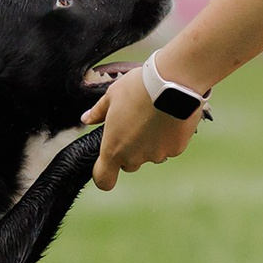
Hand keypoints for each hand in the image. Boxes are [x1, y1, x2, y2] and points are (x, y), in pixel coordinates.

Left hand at [80, 66, 204, 189]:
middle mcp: (134, 157)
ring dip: (150, 142)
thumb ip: (98, 112)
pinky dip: (167, 137)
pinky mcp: (176, 149)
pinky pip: (169, 147)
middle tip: (134, 124)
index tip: (106, 164)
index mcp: (113, 148)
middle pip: (129, 163)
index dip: (103, 174)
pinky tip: (169, 117)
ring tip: (154, 116)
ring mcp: (156, 155)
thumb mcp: (112, 95)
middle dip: (130, 149)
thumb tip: (86, 119)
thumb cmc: (138, 87)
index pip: (104, 179)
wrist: (173, 83)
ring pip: (150, 154)